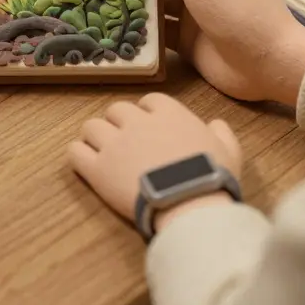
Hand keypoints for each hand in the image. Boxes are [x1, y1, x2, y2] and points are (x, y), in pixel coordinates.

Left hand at [68, 94, 241, 229]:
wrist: (189, 203)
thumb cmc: (212, 177)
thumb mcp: (229, 151)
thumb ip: (221, 133)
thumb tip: (216, 124)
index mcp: (168, 113)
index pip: (149, 101)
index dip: (147, 113)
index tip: (150, 126)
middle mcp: (137, 122)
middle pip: (116, 110)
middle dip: (119, 123)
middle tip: (124, 142)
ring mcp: (114, 144)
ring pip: (91, 127)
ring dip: (96, 137)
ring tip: (102, 152)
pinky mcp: (97, 168)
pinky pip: (76, 152)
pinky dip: (79, 154)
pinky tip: (85, 164)